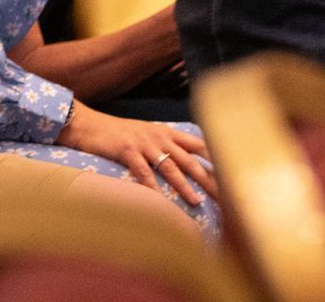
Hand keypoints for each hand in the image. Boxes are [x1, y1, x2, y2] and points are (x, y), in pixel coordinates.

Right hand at [57, 104, 215, 207]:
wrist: (89, 124)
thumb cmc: (119, 133)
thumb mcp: (147, 133)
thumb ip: (167, 144)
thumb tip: (188, 161)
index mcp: (167, 132)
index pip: (199, 145)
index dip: (218, 159)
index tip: (235, 175)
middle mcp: (159, 136)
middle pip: (190, 160)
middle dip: (208, 179)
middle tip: (225, 196)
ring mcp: (143, 143)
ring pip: (169, 166)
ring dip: (184, 185)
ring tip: (196, 201)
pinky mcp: (126, 150)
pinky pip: (142, 171)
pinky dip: (151, 186)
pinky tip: (159, 200)